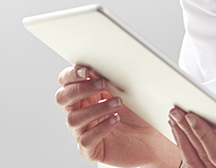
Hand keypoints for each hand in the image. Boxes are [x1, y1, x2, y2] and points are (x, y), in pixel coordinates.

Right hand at [55, 65, 178, 167]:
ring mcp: (83, 131)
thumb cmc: (138, 114)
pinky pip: (86, 139)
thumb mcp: (125, 92)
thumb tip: (103, 66)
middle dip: (80, 89)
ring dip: (95, 108)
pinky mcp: (91, 149)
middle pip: (63, 98)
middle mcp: (80, 112)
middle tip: (102, 84)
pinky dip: (101, 128)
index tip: (86, 70)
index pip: (66, 82)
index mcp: (85, 95)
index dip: (71, 75)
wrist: (153, 139)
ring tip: (117, 104)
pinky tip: (115, 120)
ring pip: (74, 119)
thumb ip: (111, 80)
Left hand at [169, 108, 215, 167]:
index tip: (192, 118)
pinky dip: (186, 149)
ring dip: (182, 139)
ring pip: (193, 162)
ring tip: (174, 120)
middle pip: (200, 157)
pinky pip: (194, 166)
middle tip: (176, 112)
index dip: (204, 135)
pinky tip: (181, 137)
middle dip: (186, 132)